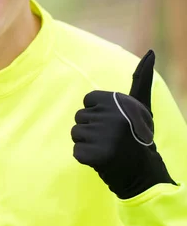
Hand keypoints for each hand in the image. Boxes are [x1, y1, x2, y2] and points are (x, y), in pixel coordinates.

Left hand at [71, 50, 175, 198]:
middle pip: (80, 117)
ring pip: (76, 133)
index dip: (96, 114)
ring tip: (106, 148)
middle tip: (111, 139)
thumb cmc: (138, 136)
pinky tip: (101, 160)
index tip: (113, 123)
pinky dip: (86, 158)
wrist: (143, 172)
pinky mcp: (96, 155)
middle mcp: (112, 115)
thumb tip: (151, 52)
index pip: (87, 101)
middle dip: (91, 129)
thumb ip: (141, 79)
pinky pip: (76, 151)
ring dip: (87, 143)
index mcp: (119, 100)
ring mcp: (104, 135)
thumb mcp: (141, 105)